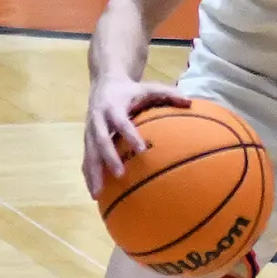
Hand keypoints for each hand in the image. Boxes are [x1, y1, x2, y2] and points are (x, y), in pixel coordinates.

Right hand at [83, 77, 189, 195]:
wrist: (105, 83)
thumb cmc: (132, 90)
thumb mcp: (149, 88)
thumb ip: (168, 94)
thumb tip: (190, 102)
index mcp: (113, 106)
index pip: (121, 122)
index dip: (130, 134)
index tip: (142, 150)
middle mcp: (98, 119)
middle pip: (100, 140)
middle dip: (108, 158)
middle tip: (120, 174)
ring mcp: (90, 130)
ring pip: (89, 153)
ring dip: (93, 173)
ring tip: (98, 194)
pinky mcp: (87, 139)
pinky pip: (86, 158)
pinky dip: (89, 175)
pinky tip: (95, 194)